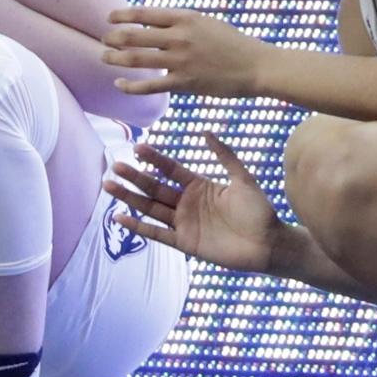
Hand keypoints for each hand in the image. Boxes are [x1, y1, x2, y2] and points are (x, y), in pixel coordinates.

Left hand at [102, 5, 266, 97]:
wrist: (256, 66)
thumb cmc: (233, 43)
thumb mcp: (207, 23)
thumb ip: (181, 23)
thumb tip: (152, 24)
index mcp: (186, 18)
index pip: (144, 14)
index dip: (122, 15)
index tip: (110, 18)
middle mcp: (180, 37)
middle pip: (134, 36)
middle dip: (113, 37)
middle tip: (104, 40)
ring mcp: (181, 60)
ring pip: (136, 60)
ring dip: (115, 58)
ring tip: (105, 57)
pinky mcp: (184, 82)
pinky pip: (149, 86)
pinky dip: (130, 86)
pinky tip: (119, 84)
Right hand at [104, 135, 281, 272]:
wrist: (268, 243)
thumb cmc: (259, 211)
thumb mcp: (243, 178)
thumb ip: (225, 156)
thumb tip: (205, 132)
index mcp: (199, 186)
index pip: (171, 169)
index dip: (155, 159)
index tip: (138, 146)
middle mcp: (187, 203)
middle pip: (155, 187)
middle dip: (135, 177)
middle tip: (116, 165)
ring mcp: (184, 223)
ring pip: (150, 208)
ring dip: (130, 198)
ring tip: (109, 186)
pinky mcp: (184, 242)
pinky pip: (156, 233)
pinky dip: (138, 226)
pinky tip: (120, 217)